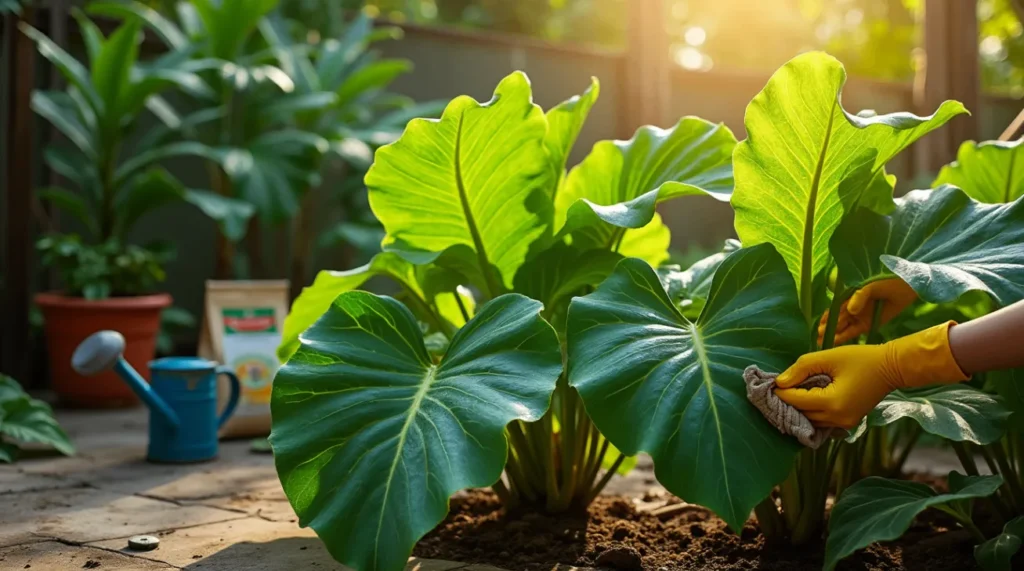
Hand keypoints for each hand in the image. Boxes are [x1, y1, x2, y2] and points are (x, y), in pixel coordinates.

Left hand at [777, 322, 967, 428]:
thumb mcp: (828, 356)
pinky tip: (803, 401)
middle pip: (800, 414)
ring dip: (797, 408)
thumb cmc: (861, 358)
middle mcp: (837, 419)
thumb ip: (801, 368)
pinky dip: (810, 413)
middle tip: (770, 389)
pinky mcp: (848, 423)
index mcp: (832, 403)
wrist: (892, 368)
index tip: (765, 383)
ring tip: (785, 394)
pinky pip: (821, 422)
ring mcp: (844, 424)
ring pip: (809, 420)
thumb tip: (779, 382)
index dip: (779, 392)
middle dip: (785, 402)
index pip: (796, 400)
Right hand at [818, 278, 916, 345]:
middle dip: (828, 328)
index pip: (834, 308)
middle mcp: (852, 308)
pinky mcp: (868, 324)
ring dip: (834, 334)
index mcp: (849, 297)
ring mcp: (860, 317)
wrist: (904, 286)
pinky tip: (836, 341)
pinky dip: (845, 336)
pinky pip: (854, 331)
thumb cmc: (885, 281)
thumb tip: (850, 310)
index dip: (827, 316)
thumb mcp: (870, 285)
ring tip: (823, 341)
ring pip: (843, 327)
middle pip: (837, 319)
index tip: (820, 324)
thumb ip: (859, 296)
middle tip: (819, 336)